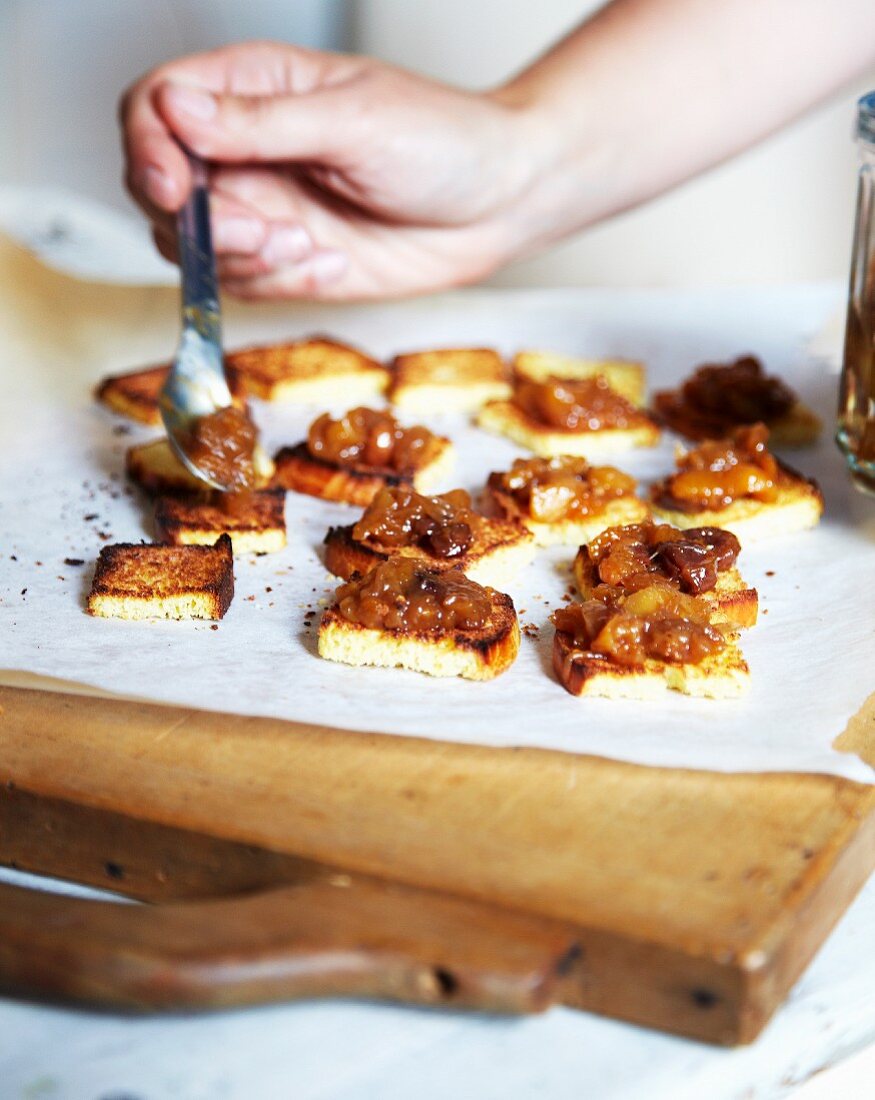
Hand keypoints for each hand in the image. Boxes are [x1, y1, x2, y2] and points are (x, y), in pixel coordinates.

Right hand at [120, 42, 543, 300]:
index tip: (175, 186)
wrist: (497, 205)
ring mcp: (264, 208)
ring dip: (240, 258)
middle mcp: (246, 149)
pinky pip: (244, 283)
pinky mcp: (286, 260)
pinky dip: (278, 281)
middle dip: (202, 220)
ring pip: (194, 246)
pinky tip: (331, 263)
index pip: (155, 106)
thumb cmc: (443, 142)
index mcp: (252, 89)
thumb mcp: (354, 120)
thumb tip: (175, 109)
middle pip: (161, 186)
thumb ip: (262, 122)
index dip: (148, 146)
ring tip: (305, 245)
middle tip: (263, 230)